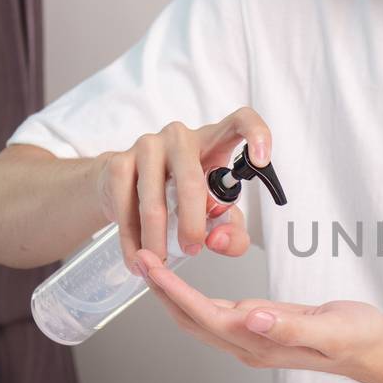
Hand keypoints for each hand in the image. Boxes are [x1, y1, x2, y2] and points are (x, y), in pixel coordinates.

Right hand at [92, 106, 271, 271]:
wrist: (123, 184)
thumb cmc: (178, 195)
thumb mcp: (214, 214)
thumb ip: (231, 232)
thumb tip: (220, 242)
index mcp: (213, 141)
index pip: (240, 121)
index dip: (256, 135)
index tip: (262, 161)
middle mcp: (181, 137)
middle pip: (191, 181)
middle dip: (191, 223)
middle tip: (192, 249)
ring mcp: (148, 146)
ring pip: (155, 199)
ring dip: (157, 237)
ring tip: (160, 261)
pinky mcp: (119, 162)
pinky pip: (126, 207)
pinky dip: (132, 239)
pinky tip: (137, 255)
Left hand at [134, 248, 382, 382]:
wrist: (376, 352)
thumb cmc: (359, 339)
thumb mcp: (330, 328)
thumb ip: (289, 326)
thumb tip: (251, 317)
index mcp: (260, 342)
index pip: (205, 316)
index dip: (174, 291)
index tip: (153, 267)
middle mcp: (250, 344)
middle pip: (191, 320)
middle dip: (162, 291)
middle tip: (140, 258)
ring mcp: (254, 338)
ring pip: (200, 318)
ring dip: (173, 294)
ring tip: (154, 266)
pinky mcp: (261, 329)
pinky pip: (216, 314)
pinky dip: (194, 297)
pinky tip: (188, 284)